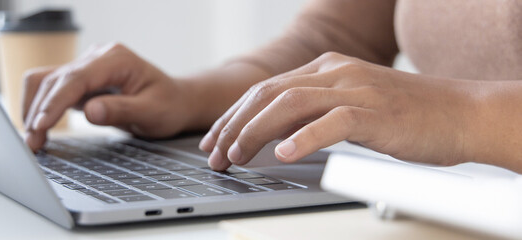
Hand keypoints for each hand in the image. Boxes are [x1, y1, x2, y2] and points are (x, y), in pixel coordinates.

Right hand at [23, 43, 195, 150]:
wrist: (175, 101)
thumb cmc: (168, 105)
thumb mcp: (153, 112)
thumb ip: (122, 110)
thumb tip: (90, 112)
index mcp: (116, 59)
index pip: (76, 78)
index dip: (55, 102)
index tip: (41, 124)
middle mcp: (97, 57)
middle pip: (55, 79)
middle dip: (39, 111)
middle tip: (32, 144)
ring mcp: (86, 66)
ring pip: (46, 81)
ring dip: (34, 108)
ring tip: (32, 140)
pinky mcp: (80, 80)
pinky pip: (52, 89)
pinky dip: (41, 107)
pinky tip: (38, 129)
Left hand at [199, 52, 482, 170]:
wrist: (463, 113)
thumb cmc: (408, 116)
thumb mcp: (351, 106)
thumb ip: (314, 113)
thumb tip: (274, 134)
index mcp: (326, 68)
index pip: (266, 89)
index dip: (233, 116)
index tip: (215, 141)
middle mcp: (335, 72)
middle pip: (268, 94)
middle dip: (233, 125)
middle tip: (215, 154)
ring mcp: (354, 89)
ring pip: (289, 105)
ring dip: (255, 132)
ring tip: (237, 156)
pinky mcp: (374, 112)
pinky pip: (331, 123)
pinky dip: (302, 139)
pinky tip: (283, 155)